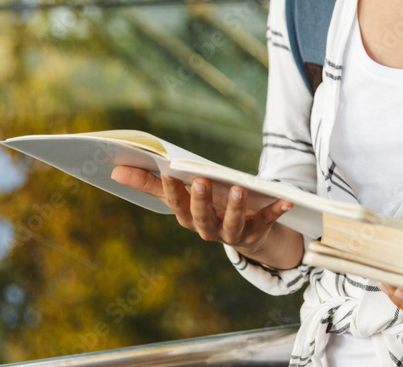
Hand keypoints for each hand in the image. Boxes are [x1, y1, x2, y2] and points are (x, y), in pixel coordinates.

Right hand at [110, 166, 293, 253]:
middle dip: (201, 200)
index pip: (176, 206)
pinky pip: (269, 221)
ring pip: (234, 224)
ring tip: (240, 188)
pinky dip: (277, 210)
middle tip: (201, 180)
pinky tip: (287, 199)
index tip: (168, 170)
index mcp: (188, 218)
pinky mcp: (258, 230)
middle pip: (202, 218)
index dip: (172, 191)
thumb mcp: (179, 194)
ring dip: (237, 207)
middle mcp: (209, 230)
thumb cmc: (204, 205)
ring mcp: (234, 233)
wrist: (243, 231)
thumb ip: (148, 183)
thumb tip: (114, 170)